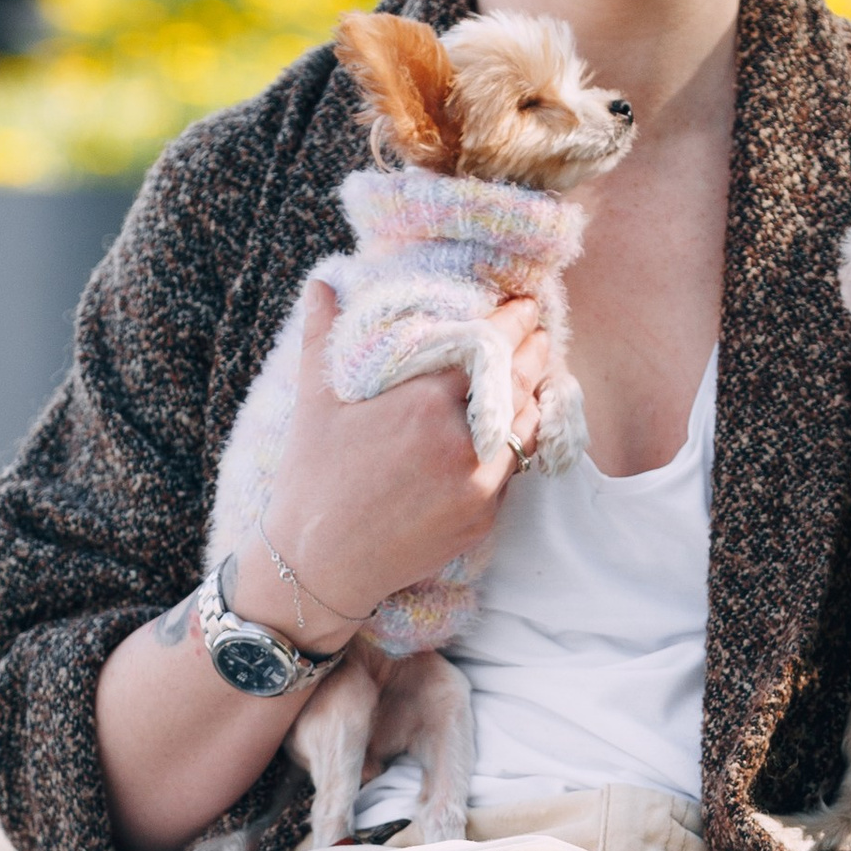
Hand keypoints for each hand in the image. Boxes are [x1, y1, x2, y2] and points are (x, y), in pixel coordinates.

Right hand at [245, 279, 553, 640]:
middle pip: (519, 383)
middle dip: (533, 352)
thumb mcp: (316, 402)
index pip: (488, 347)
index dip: (511, 321)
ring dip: (532, 396)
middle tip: (537, 332)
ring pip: (525, 427)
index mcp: (424, 403)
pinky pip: (513, 470)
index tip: (521, 305)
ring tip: (533, 374)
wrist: (318, 567)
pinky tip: (514, 427)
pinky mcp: (484, 518)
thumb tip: (321, 282)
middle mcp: (461, 442)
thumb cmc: (313, 479)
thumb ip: (325, 335)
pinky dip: (517, 443)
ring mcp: (479, 485)